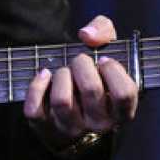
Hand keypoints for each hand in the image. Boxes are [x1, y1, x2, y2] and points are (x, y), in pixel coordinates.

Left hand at [22, 14, 138, 151]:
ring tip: (63, 71)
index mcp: (121, 112)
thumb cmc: (94, 73)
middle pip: (91, 90)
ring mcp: (72, 128)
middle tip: (79, 61)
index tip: (103, 60)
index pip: (124, 93)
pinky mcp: (46, 128)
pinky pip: (35, 110)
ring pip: (62, 101)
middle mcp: (99, 124)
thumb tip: (87, 35)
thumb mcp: (107, 49)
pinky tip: (44, 76)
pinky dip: (36, 87)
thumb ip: (104, 31)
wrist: (71, 106)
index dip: (113, 71)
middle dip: (81, 64)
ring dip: (61, 76)